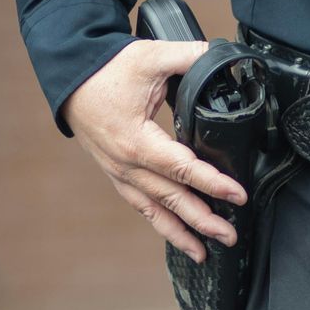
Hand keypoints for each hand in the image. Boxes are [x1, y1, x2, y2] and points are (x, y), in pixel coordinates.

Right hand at [60, 39, 246, 263]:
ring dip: (181, 233)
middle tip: (231, 236)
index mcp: (136, 141)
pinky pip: (141, 206)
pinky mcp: (117, 174)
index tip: (237, 195)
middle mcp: (126, 165)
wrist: (71, 77)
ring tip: (205, 252)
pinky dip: (161, 224)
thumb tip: (225, 59)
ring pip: (154, 211)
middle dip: (203, 221)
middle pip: (170, 199)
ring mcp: (119, 173)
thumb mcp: (152, 57)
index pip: (181, 168)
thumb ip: (191, 57)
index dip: (211, 183)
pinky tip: (179, 237)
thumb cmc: (108, 69)